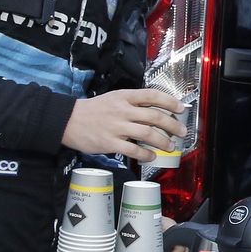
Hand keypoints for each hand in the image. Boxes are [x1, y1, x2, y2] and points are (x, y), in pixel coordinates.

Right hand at [62, 88, 182, 161]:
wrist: (68, 120)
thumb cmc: (93, 110)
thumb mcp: (113, 98)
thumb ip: (132, 103)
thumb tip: (155, 111)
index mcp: (124, 96)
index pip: (152, 95)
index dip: (169, 101)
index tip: (181, 108)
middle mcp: (122, 110)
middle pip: (154, 116)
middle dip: (172, 125)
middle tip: (182, 131)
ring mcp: (116, 127)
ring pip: (147, 134)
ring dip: (163, 141)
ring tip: (170, 146)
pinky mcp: (110, 143)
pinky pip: (133, 150)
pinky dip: (146, 154)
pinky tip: (151, 156)